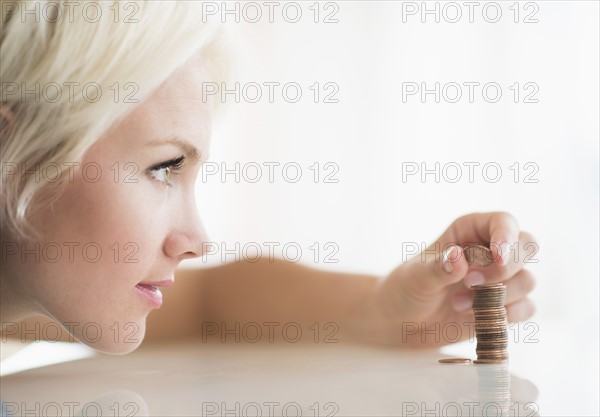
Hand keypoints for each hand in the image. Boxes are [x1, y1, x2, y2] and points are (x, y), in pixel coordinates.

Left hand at [360, 212, 536, 347]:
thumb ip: (438, 267)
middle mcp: (490, 251)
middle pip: (527, 246)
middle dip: (506, 268)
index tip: (497, 257)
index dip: (507, 236)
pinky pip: (527, 307)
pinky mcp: (505, 306)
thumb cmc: (407, 288)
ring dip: (498, 296)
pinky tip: (477, 318)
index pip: (503, 222)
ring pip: (527, 280)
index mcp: (469, 231)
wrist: (404, 322)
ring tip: (458, 303)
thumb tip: (459, 256)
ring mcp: (501, 279)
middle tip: (471, 283)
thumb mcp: (416, 277)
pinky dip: (508, 315)